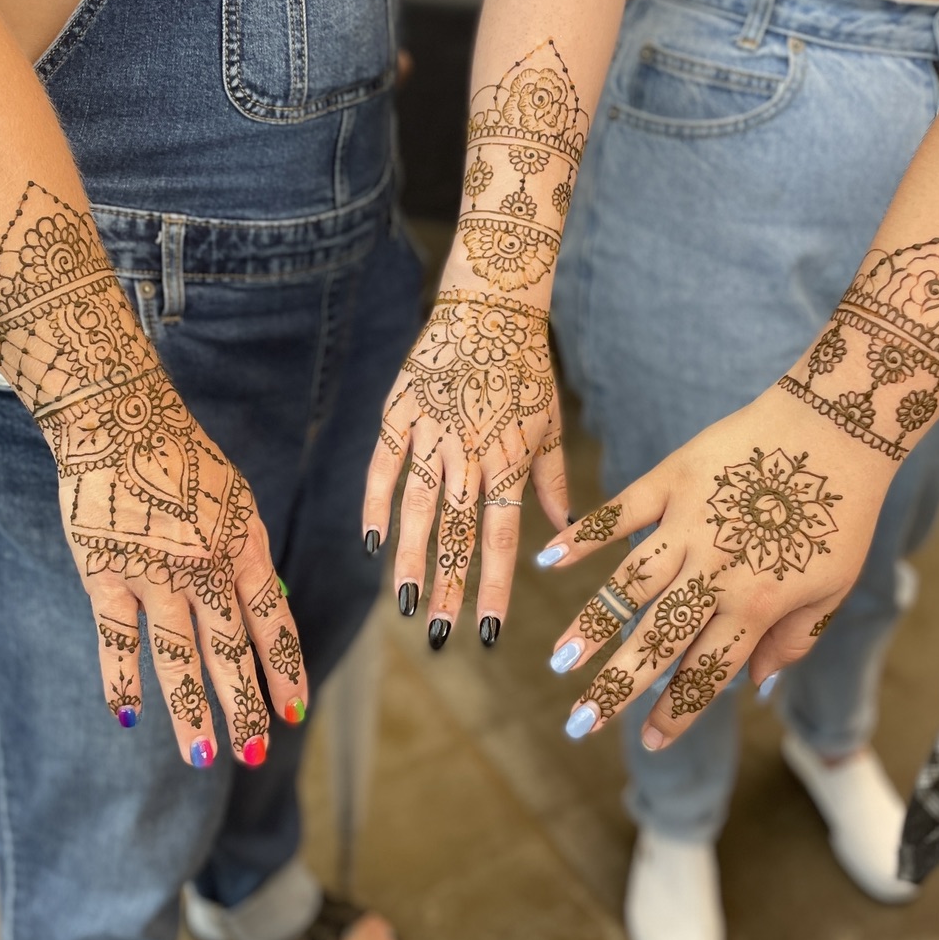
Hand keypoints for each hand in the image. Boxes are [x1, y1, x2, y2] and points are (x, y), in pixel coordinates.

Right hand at [55, 387, 305, 766]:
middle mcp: (205, 568)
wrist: (118, 420)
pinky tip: (130, 718)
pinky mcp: (106, 577)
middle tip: (255, 751)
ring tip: (203, 756)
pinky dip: (121, 682)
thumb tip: (265, 608)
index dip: (284, 672)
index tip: (295, 712)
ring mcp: (155, 576)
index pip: (272, 624)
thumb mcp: (234, 499)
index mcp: (243, 546)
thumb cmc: (180, 457)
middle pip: (230, 652)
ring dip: (192, 711)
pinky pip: (117, 641)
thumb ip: (245, 554)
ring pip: (178, 658)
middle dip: (246, 707)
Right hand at [362, 286, 569, 635]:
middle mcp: (470, 454)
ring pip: (420, 509)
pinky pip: (383, 465)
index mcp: (510, 461)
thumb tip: (567, 531)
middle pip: (459, 534)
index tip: (487, 632)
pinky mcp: (399, 411)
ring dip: (413, 560)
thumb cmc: (526, 366)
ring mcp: (431, 433)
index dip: (492, 588)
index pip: (501, 538)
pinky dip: (375, 504)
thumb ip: (552, 481)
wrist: (489, 304)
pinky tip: (371, 544)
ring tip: (408, 605)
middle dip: (450, 589)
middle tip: (441, 635)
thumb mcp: (549, 423)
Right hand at [541, 383, 890, 747]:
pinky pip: (622, 512)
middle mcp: (717, 571)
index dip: (678, 713)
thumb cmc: (839, 513)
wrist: (839, 425)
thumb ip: (795, 640)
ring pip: (631, 584)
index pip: (708, 672)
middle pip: (658, 640)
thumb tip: (757, 689)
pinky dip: (584, 535)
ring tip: (560, 662)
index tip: (649, 744)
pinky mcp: (674, 478)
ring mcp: (691, 523)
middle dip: (616, 688)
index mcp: (758, 603)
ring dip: (592, 626)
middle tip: (579, 724)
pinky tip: (548, 559)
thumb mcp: (834, 587)